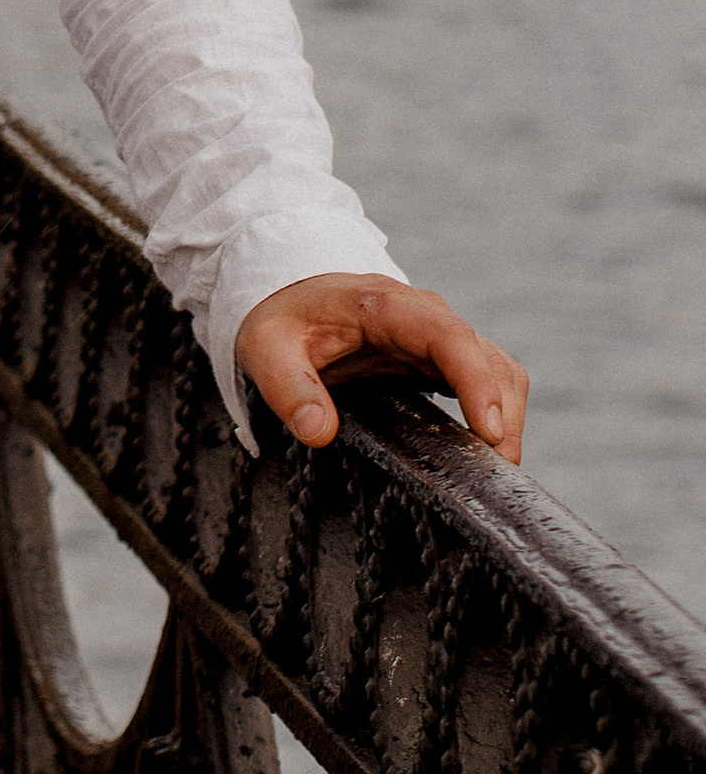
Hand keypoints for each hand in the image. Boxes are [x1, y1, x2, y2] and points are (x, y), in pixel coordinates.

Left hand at [236, 274, 525, 464]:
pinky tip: (481, 455)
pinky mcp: (441, 358)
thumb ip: (288, 387)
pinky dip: (496, 414)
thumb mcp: (266, 347)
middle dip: (502, 415)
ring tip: (494, 474)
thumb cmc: (281, 319)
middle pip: (488, 360)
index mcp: (386, 306)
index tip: (488, 432)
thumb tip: (318, 431)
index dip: (476, 382)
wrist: (287, 296)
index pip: (449, 337)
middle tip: (494, 476)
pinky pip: (486, 380)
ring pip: (498, 371)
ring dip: (506, 418)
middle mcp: (425, 317)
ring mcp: (438, 337)